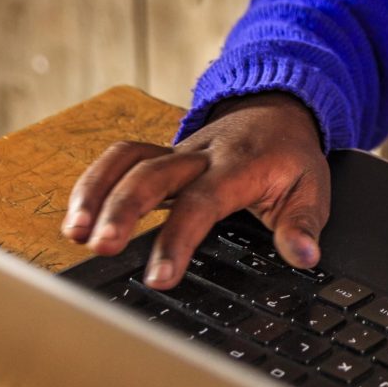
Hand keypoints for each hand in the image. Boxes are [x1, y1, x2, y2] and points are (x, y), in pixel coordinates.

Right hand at [63, 93, 331, 287]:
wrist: (277, 110)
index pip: (201, 202)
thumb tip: (303, 256)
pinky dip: (93, 185)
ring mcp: (174, 153)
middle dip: (121, 209)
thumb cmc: (289, 155)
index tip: (160, 277)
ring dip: (95, 193)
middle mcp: (199, 155)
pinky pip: (119, 161)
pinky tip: (76, 218)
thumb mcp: (313, 187)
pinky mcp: (158, 155)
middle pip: (150, 174)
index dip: (177, 239)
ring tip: (75, 234)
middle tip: (101, 247)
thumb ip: (304, 224)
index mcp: (238, 166)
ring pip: (126, 160)